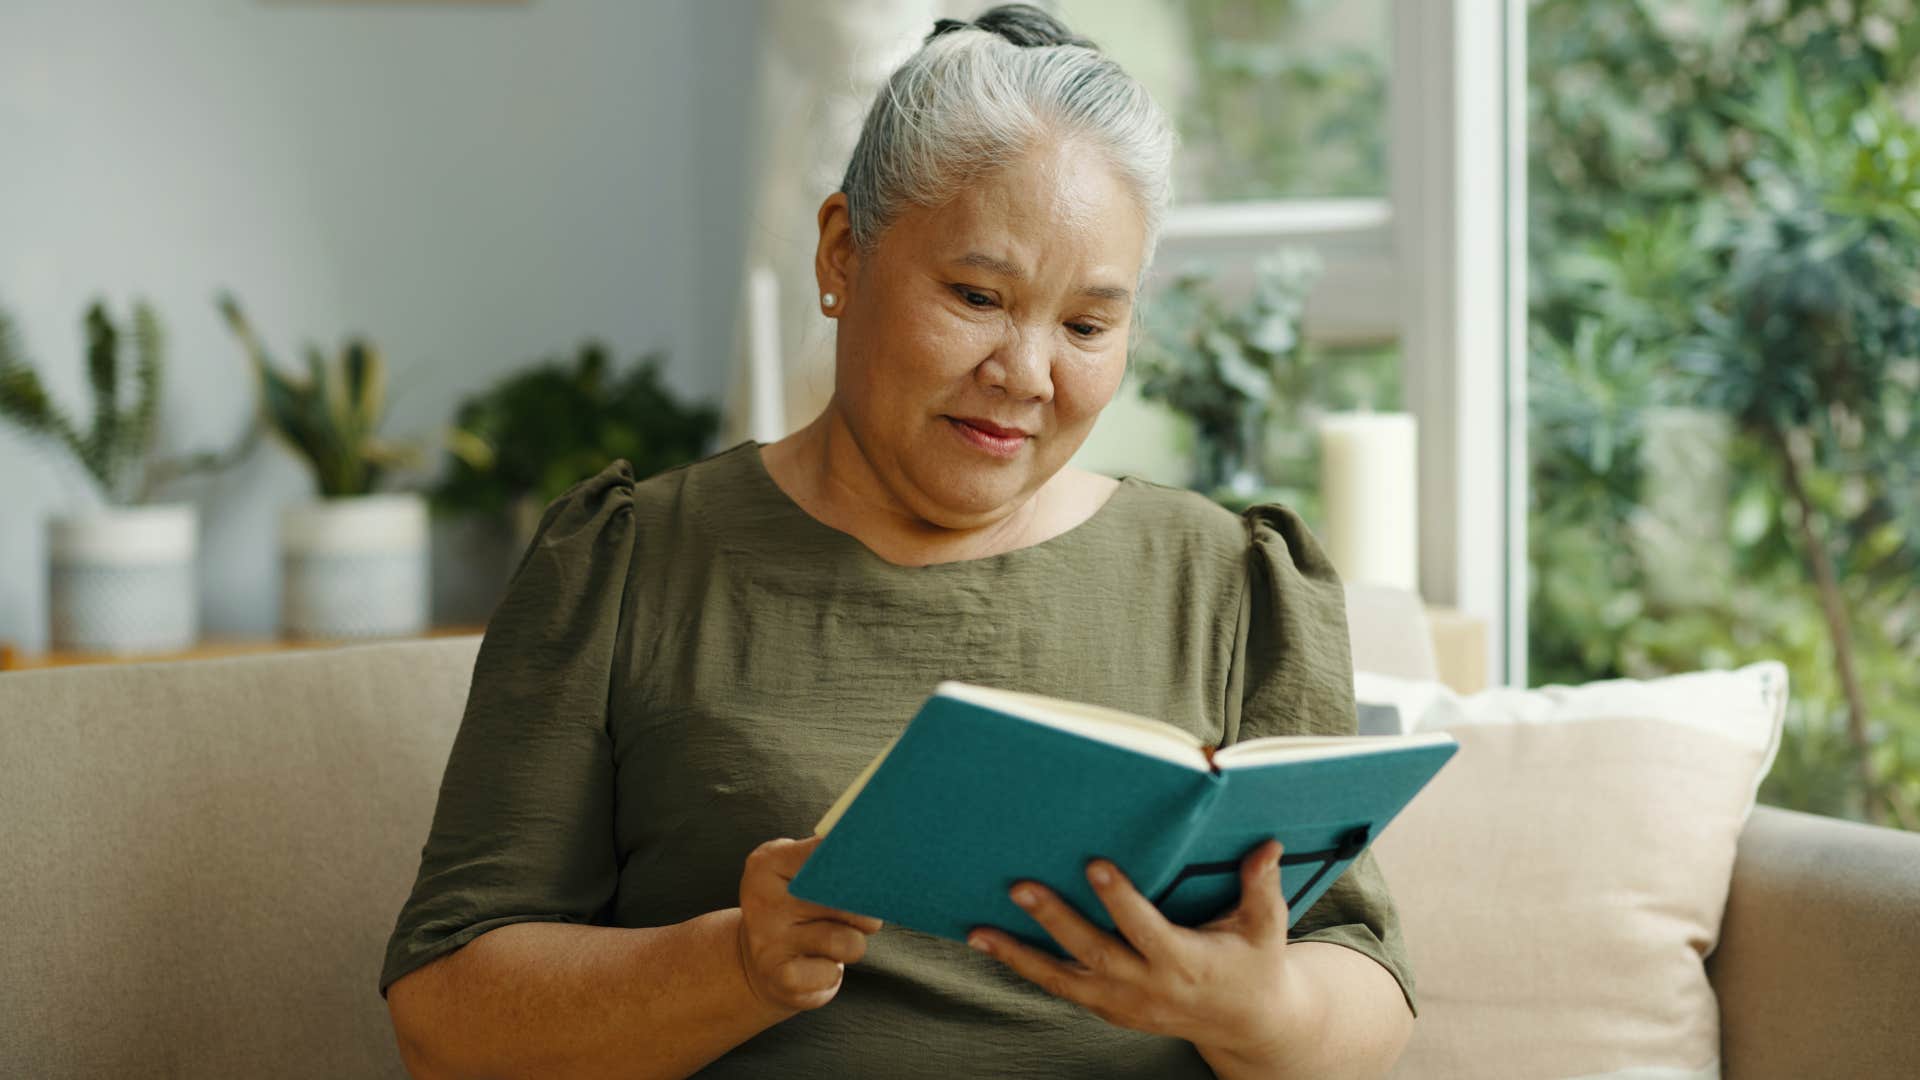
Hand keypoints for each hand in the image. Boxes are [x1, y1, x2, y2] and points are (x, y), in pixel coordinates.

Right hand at [735, 834, 883, 1013]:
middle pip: (843, 897)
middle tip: (860, 912)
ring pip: (846, 940)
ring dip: (851, 942)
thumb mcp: (802, 873)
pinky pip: (831, 972)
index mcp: (768, 863)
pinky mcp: (780, 977)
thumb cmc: (798, 909)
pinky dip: (830, 972)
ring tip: (833, 939)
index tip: (874, 868)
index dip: (858, 864)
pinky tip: (815, 965)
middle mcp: (764, 899)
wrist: (764, 963)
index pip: (825, 853)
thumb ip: (832, 857)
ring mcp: (768, 940)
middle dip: (864, 909)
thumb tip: (875, 849)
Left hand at [966, 839, 1314, 1061]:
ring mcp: (1124, 1004)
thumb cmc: (1256, 964)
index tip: (1095, 865)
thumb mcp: (1267, 928)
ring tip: (978, 931)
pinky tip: (992, 944)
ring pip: (1064, 981)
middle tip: (1019, 887)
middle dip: (1054, 921)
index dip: (1121, 901)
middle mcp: (1149, 988)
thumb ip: (1262, 887)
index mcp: (1186, 963)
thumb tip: (1266, 845)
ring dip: (1019, 957)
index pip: (1147, 930)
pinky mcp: (1109, 1010)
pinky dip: (1026, 968)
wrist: (1247, 1026)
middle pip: (1094, 955)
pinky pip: (1062, 989)